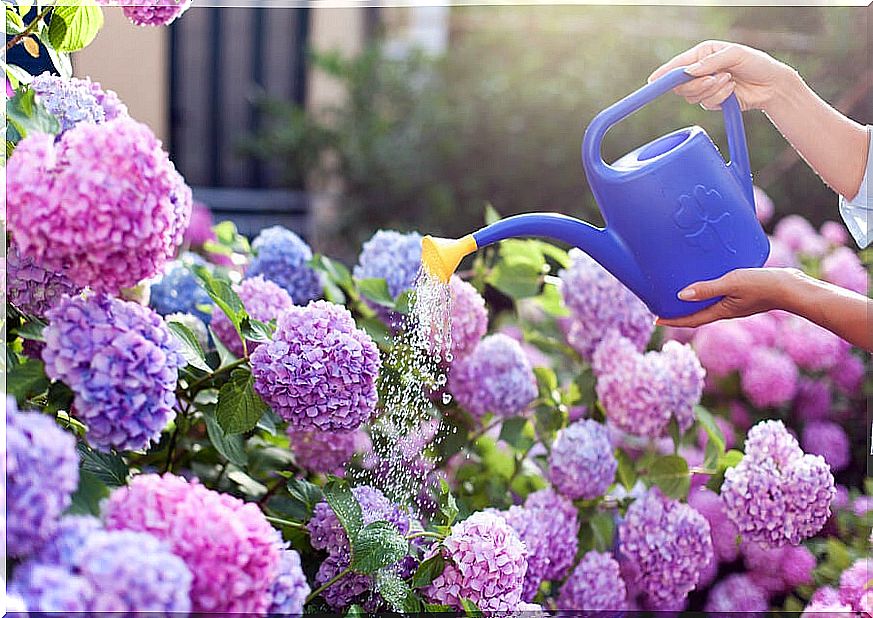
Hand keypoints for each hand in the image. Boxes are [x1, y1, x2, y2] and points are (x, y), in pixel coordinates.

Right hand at [648, 40, 792, 111]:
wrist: (772, 85)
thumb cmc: (756, 63)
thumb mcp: (734, 54)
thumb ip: (710, 62)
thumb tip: (689, 71)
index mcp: (702, 54)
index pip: (677, 65)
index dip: (664, 74)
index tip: (653, 81)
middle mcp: (700, 71)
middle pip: (680, 85)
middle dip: (696, 84)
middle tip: (713, 79)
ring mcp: (705, 87)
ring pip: (692, 97)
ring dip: (712, 90)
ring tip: (729, 81)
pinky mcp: (712, 101)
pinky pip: (705, 104)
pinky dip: (719, 98)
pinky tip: (732, 91)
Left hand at [656, 268, 804, 327]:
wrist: (793, 288)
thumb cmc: (763, 285)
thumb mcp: (732, 283)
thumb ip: (707, 289)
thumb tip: (681, 295)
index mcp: (721, 311)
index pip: (691, 320)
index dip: (672, 320)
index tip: (656, 319)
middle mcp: (726, 311)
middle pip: (697, 315)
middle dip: (679, 313)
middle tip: (662, 305)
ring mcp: (735, 305)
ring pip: (708, 306)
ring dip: (693, 303)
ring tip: (679, 294)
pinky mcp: (743, 297)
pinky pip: (719, 297)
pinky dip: (708, 294)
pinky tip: (707, 281)